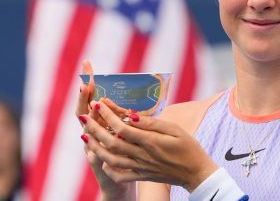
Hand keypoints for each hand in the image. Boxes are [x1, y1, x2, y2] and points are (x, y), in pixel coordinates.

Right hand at [75, 61, 134, 199]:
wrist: (120, 184)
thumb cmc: (127, 153)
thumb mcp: (127, 131)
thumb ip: (125, 114)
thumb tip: (130, 90)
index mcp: (101, 123)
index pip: (93, 98)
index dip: (89, 83)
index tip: (88, 66)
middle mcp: (92, 134)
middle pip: (84, 112)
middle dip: (83, 96)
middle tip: (84, 82)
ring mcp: (91, 149)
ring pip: (87, 133)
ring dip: (88, 119)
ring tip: (91, 105)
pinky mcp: (98, 165)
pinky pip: (94, 156)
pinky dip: (93, 148)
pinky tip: (91, 138)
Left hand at [81, 101, 218, 192]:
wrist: (196, 173)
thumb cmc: (188, 147)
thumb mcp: (175, 129)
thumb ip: (152, 124)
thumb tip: (131, 116)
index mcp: (151, 142)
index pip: (123, 127)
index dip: (108, 115)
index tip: (99, 103)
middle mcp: (142, 156)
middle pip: (112, 142)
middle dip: (94, 128)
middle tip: (84, 116)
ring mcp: (141, 167)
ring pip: (111, 159)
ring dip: (95, 147)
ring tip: (85, 135)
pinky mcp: (142, 176)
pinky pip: (120, 175)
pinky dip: (108, 169)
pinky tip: (102, 160)